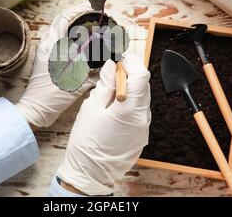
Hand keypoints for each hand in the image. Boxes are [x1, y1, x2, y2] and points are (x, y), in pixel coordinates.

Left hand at [16, 4, 96, 127]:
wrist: (36, 110)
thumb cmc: (52, 95)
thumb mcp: (76, 80)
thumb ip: (93, 69)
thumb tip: (109, 60)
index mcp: (51, 45)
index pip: (64, 18)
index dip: (79, 10)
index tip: (93, 7)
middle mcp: (47, 45)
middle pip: (63, 23)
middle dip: (79, 18)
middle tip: (96, 18)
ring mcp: (46, 53)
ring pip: (62, 34)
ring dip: (76, 29)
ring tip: (92, 30)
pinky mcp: (48, 61)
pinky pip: (62, 45)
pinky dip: (73, 42)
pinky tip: (85, 48)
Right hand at [56, 53, 150, 194]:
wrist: (90, 173)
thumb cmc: (87, 142)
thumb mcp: (92, 108)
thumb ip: (105, 84)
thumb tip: (111, 66)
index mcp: (130, 109)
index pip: (141, 75)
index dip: (132, 62)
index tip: (121, 58)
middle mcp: (143, 118)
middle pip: (144, 86)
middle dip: (131, 74)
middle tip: (113, 71)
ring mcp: (144, 128)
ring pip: (143, 98)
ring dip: (131, 89)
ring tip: (112, 90)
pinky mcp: (142, 135)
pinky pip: (141, 112)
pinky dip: (131, 103)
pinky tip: (116, 106)